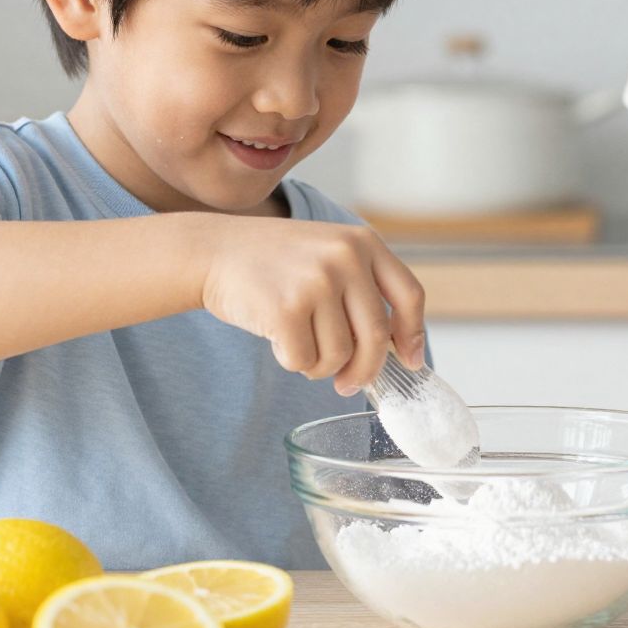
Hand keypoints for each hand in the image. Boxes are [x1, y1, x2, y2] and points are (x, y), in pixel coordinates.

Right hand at [197, 217, 426, 394]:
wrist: (214, 251)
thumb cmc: (275, 263)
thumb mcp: (329, 254)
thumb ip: (362, 289)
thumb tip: (397, 350)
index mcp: (363, 242)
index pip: (409, 295)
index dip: (413, 335)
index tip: (410, 362)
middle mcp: (345, 258)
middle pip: (376, 337)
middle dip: (364, 370)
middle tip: (348, 384)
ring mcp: (316, 282)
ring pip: (339, 355)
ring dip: (321, 365)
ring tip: (300, 343)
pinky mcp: (286, 309)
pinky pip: (305, 361)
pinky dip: (294, 363)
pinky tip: (279, 340)